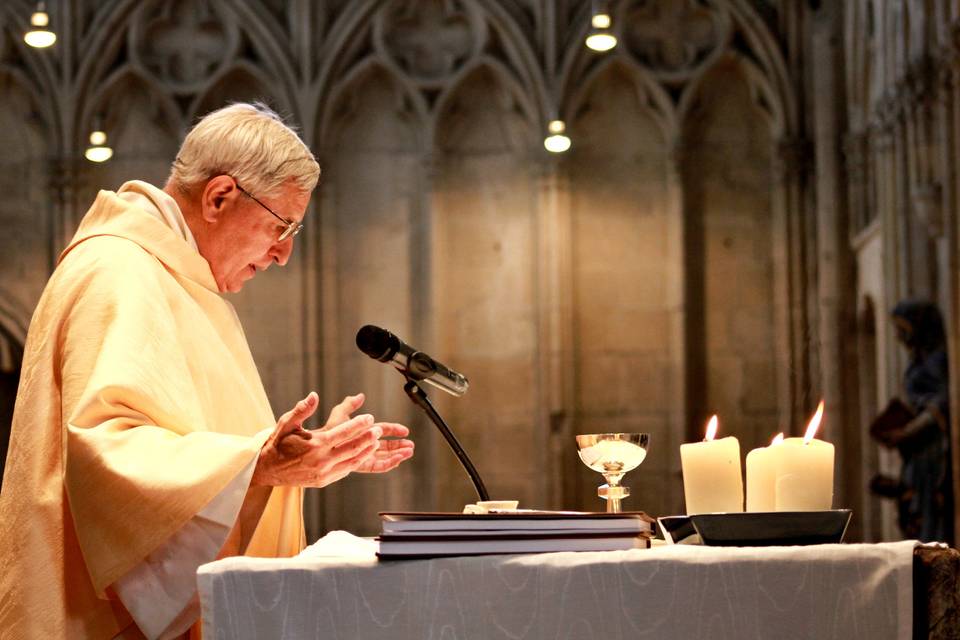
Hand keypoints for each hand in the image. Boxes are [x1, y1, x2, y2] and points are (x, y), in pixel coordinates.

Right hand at [252, 392, 383, 486]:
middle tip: (379, 429)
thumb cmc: (278, 443)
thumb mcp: (286, 423)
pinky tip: (363, 453)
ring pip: (352, 461)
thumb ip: (302, 409)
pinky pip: (346, 470)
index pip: (343, 433)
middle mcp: (321, 460)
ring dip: (366, 451)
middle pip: (353, 448)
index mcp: (315, 445)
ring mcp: (324, 473)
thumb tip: (314, 395)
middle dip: (368, 438)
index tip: (370, 417)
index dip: (359, 425)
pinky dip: (356, 461)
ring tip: (376, 441)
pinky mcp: (325, 480)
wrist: (268, 470)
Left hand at [320, 393, 414, 478]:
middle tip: (411, 446)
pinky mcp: (358, 465)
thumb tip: (360, 396)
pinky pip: (375, 466)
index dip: (394, 430)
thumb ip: (348, 405)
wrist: (313, 447)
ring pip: (383, 456)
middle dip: (399, 445)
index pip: (382, 429)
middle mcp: (364, 443)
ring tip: (408, 453)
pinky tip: (396, 462)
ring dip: (396, 454)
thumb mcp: (338, 415)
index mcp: (362, 431)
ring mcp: (362, 454)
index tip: (405, 431)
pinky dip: (387, 464)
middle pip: (385, 445)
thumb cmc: (324, 432)